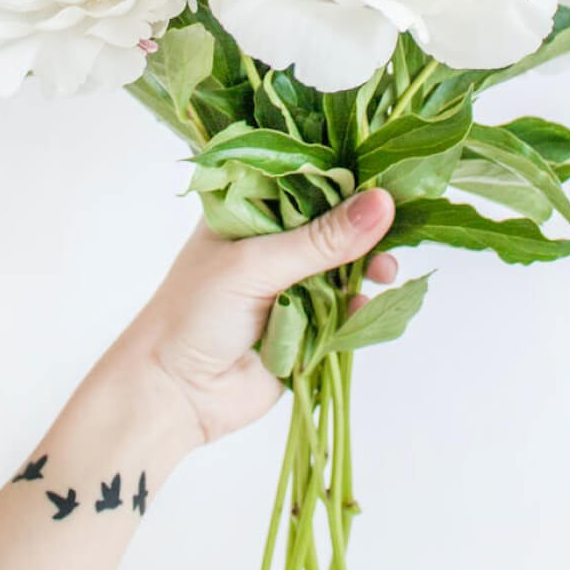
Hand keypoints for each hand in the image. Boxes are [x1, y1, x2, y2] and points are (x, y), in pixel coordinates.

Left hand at [123, 188, 397, 445]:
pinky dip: (360, 307)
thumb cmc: (194, 314)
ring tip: (384, 270)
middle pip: (334, 223)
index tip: (389, 174)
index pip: (307, 180)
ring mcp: (293, 284)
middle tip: (396, 227)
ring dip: (368, 266)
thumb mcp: (257, 265)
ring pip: (345, 266)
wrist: (173, 395)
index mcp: (251, 211)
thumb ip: (321, 240)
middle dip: (365, 227)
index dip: (347, 179)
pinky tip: (366, 306)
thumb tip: (382, 204)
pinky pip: (346, 310)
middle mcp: (274, 243)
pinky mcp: (310, 325)